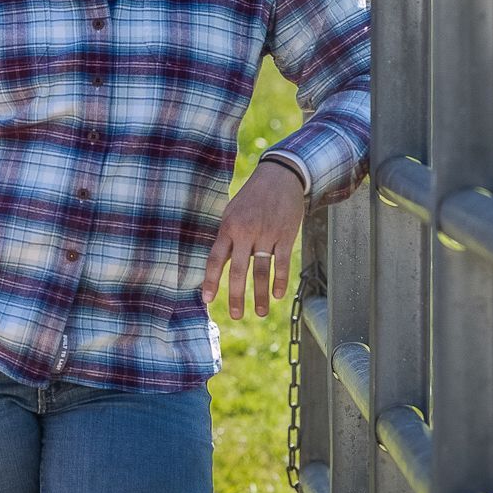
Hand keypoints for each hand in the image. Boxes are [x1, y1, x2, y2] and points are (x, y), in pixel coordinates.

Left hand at [201, 161, 306, 318]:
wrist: (279, 176)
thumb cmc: (251, 197)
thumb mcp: (232, 212)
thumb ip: (227, 237)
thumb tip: (219, 264)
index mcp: (228, 227)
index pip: (216, 259)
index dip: (211, 280)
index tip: (206, 300)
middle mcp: (246, 232)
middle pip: (239, 270)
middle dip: (236, 295)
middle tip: (235, 316)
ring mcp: (267, 234)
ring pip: (262, 270)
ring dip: (261, 295)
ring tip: (260, 313)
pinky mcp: (286, 235)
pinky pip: (282, 262)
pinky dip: (280, 280)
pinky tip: (278, 295)